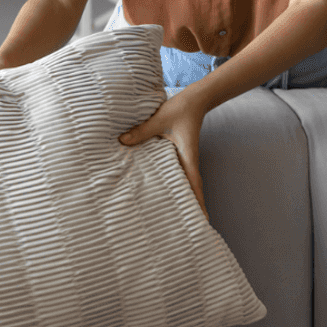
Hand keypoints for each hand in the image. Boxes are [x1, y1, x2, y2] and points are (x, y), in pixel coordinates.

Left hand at [118, 92, 209, 218]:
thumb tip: (122, 141)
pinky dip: (172, 184)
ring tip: (176, 216)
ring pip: (184, 183)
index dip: (199, 203)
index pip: (195, 185)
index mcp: (188, 158)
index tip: (204, 220)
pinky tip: (164, 191)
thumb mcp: (159, 120)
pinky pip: (176, 173)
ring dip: (182, 197)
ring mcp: (184, 159)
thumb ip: (141, 131)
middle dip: (191, 208)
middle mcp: (187, 162)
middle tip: (189, 227)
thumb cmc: (180, 109)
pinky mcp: (178, 154)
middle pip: (191, 190)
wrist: (194, 99)